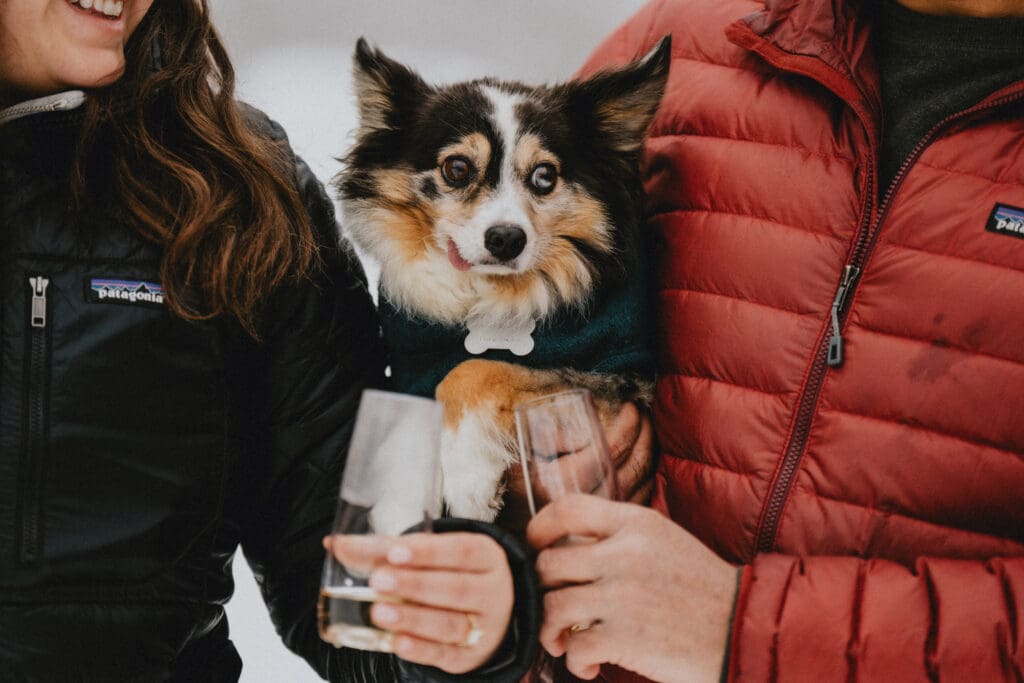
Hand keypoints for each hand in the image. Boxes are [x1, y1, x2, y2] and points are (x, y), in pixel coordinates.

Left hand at [324, 533, 512, 672]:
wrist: (485, 613)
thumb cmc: (450, 574)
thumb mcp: (430, 556)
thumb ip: (384, 549)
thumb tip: (334, 544)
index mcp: (486, 556)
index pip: (462, 550)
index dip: (429, 552)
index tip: (395, 552)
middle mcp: (492, 591)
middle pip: (456, 588)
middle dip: (414, 584)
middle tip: (378, 580)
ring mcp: (485, 626)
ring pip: (451, 623)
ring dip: (414, 618)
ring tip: (380, 612)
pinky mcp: (471, 655)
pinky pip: (447, 655)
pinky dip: (422, 650)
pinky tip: (398, 642)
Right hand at [498, 402, 654, 532]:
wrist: (520, 538)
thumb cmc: (518, 493)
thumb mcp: (526, 458)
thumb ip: (552, 438)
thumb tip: (586, 426)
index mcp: (573, 477)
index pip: (614, 445)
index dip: (629, 423)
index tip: (630, 406)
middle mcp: (595, 496)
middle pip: (636, 460)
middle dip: (645, 432)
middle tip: (644, 414)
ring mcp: (607, 512)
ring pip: (644, 477)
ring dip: (650, 450)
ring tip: (648, 431)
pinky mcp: (613, 523)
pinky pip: (643, 495)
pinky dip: (648, 474)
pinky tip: (646, 462)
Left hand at [527, 495, 737, 682]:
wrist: (746, 630)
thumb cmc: (702, 589)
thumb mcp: (664, 541)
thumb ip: (619, 536)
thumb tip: (566, 545)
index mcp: (636, 523)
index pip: (567, 507)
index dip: (538, 527)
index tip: (534, 548)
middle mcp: (625, 553)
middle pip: (548, 562)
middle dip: (540, 590)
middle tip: (551, 607)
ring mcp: (623, 595)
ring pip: (551, 607)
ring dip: (550, 630)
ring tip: (564, 641)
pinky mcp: (624, 638)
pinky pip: (573, 646)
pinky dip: (573, 661)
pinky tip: (588, 665)